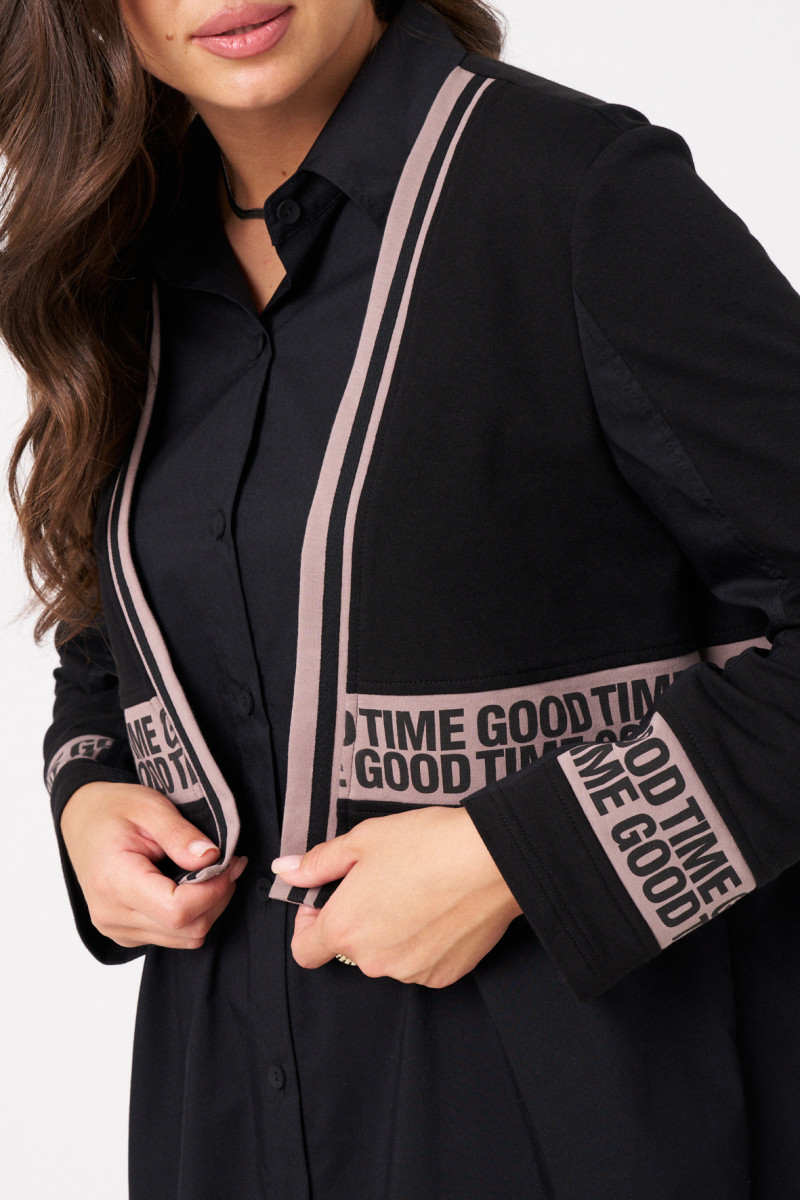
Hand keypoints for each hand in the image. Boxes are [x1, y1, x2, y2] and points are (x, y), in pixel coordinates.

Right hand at [60, 781, 246, 948]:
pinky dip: (192, 915)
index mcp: (115, 881)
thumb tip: (211, 858)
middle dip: (218, 898)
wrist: (82, 819)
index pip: (177, 909)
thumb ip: (181, 834)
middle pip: (186, 929)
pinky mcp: (125, 933)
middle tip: (229, 864)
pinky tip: (191, 886)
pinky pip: (172, 937)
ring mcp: (116, 928)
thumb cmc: (114, 809)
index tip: (229, 863)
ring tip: (212, 873)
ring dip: (208, 908)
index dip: (214, 891)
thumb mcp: (150, 806)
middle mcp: (112, 914)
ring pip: (184, 938)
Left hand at [273, 806, 522, 987]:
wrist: (492, 859)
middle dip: (358, 918)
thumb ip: (319, 862)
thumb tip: (286, 870)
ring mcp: (410, 972)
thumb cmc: (426, 844)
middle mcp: (373, 961)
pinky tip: (439, 908)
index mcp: (345, 928)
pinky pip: (420, 962)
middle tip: (382, 880)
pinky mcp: (443, 975)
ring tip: (416, 890)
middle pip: (349, 948)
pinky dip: (422, 942)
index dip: (309, 924)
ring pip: (386, 956)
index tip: (327, 898)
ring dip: (391, 931)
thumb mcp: (363, 840)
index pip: (304, 951)